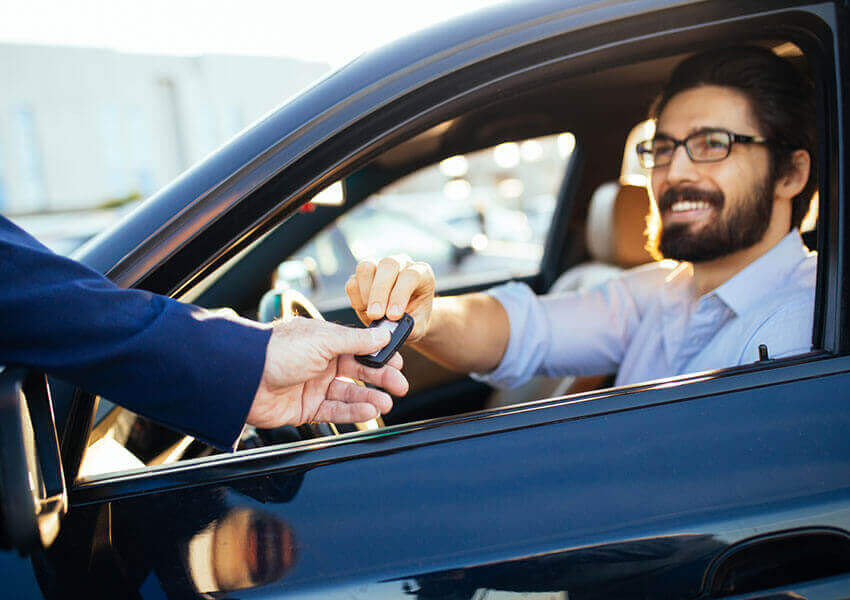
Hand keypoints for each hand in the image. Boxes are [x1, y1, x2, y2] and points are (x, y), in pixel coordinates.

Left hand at [247, 317, 407, 428]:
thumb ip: (356, 340)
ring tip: (386, 403)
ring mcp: (312, 386)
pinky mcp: (305, 408)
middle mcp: (319, 362)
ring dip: (369, 398)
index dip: (379, 354)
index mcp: (323, 340)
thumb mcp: (323, 340)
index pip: (359, 347)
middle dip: (381, 378)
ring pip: (349, 394)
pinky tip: (369, 411)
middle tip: (400, 386)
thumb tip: (383, 333)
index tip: (398, 362)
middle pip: (358, 372)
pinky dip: (353, 412)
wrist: (242, 379)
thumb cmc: (277, 351)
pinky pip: (335, 412)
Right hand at [345, 255, 435, 342]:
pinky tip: (365, 311)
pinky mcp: (362, 276)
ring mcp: (379, 266)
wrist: (405, 318)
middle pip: (388, 265)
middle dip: (379, 292)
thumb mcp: (418, 327)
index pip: (410, 276)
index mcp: (421, 273)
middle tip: (375, 315)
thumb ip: (409, 327)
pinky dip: (355, 299)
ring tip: (371, 314)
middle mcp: (401, 264)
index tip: (393, 316)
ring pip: (366, 267)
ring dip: (365, 293)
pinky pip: (352, 282)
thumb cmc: (415, 320)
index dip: (400, 295)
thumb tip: (391, 329)